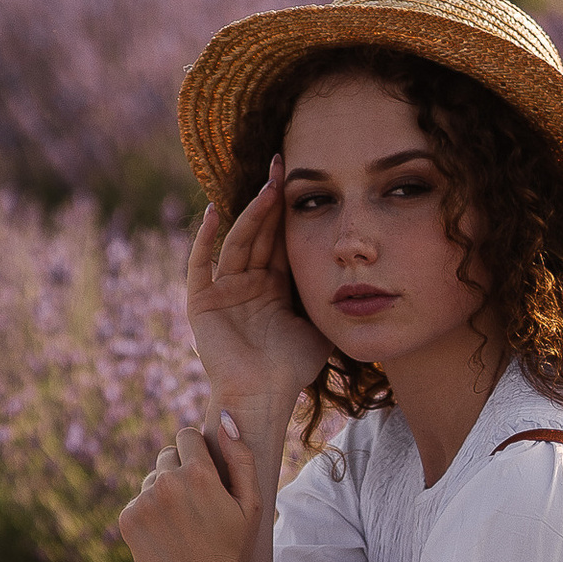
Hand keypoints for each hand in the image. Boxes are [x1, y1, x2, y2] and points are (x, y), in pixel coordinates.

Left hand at [118, 420, 259, 561]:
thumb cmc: (234, 548)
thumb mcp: (251, 503)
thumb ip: (241, 456)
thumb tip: (226, 417)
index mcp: (198, 473)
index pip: (186, 435)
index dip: (197, 455)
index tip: (204, 477)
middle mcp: (167, 482)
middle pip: (167, 455)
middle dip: (179, 472)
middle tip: (195, 506)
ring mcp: (144, 501)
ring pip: (151, 479)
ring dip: (163, 493)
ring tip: (182, 524)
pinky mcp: (128, 519)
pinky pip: (138, 501)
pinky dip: (149, 514)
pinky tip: (167, 535)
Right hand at [184, 164, 322, 425]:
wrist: (264, 397)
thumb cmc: (292, 371)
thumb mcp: (321, 327)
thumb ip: (331, 301)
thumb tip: (362, 279)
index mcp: (272, 288)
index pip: (280, 241)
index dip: (288, 212)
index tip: (300, 179)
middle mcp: (247, 285)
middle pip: (259, 234)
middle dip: (270, 201)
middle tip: (281, 164)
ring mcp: (223, 292)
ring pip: (237, 242)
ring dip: (250, 213)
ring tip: (266, 186)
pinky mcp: (202, 303)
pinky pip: (200, 264)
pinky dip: (204, 239)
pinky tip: (212, 213)